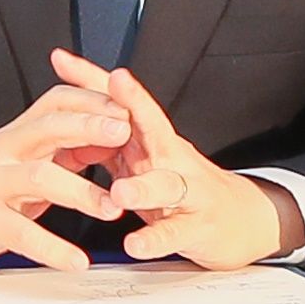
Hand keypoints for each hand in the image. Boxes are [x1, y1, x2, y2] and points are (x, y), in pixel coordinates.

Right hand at [0, 54, 134, 272]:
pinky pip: (21, 233)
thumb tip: (111, 135)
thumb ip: (61, 148)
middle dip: (87, 127)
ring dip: (81, 192)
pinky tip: (76, 261)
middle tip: (124, 135)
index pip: (55, 101)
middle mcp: (2, 152)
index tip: (127, 108)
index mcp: (16, 134)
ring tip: (113, 209)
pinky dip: (53, 248)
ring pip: (38, 177)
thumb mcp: (20, 159)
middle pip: (46, 128)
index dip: (91, 101)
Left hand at [61, 51, 302, 268]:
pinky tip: (136, 243)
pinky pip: (175, 232)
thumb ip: (105, 140)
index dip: (92, 79)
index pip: (120, 102)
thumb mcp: (143, 156)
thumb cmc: (182, 183)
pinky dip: (155, 238)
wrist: (243, 220)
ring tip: (120, 192)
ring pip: (166, 184)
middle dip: (132, 103)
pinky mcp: (199, 226)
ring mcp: (189, 190)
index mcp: (151, 138)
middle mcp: (171, 157)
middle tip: (114, 83)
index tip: (62, 59)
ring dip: (142, 187)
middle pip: (152, 124)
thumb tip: (61, 119)